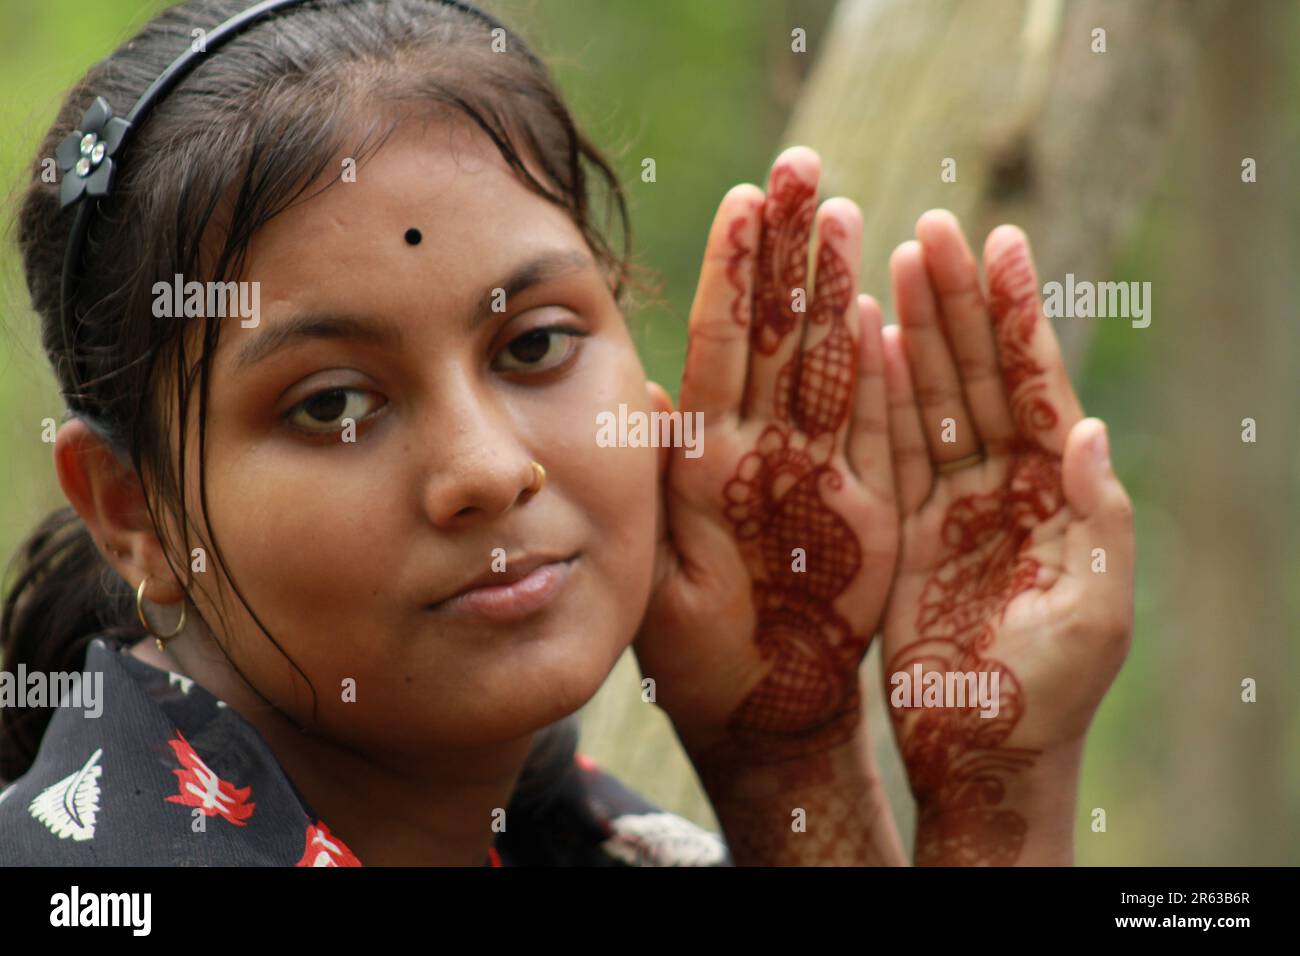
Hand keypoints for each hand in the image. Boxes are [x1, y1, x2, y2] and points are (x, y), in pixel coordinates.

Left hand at [635, 147, 898, 789]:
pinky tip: (880, 309)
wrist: (761, 711)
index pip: (721, 346)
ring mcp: (817, 471)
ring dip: (833, 288)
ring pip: (829, 363)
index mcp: (708, 461)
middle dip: (785, 249)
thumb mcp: (662, 577)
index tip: (741, 199)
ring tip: (839, 211)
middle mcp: (763, 450)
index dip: (733, 275)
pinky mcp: (864, 504)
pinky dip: (882, 372)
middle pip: (777, 333)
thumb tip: (643, 392)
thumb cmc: (698, 657)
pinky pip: (878, 426)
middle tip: (798, 165)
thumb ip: (660, 490)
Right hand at [879, 211, 1133, 864]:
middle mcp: (1002, 484)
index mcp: (1055, 494)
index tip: (1004, 243)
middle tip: (933, 227)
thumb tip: (1091, 430)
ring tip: (892, 259)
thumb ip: (1098, 520)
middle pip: (978, 374)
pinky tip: (865, 341)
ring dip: (913, 329)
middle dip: (957, 300)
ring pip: (930, 399)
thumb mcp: (1094, 610)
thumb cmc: (1051, 693)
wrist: (981, 752)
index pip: (1037, 386)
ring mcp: (949, 502)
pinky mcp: (902, 527)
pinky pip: (888, 449)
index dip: (1018, 316)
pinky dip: (878, 395)